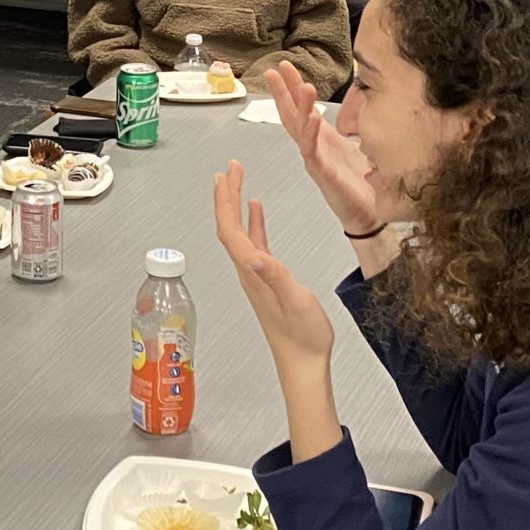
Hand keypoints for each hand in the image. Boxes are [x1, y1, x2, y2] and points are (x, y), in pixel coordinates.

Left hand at [213, 163, 344, 461]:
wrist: (304, 362)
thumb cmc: (302, 335)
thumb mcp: (294, 302)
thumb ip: (275, 277)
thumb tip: (255, 256)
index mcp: (251, 272)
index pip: (229, 230)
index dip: (225, 201)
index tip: (226, 175)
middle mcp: (248, 271)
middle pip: (229, 226)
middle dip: (227, 195)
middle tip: (231, 168)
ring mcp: (256, 274)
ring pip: (239, 232)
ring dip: (236, 205)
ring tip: (237, 181)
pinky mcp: (267, 279)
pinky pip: (254, 242)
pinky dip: (254, 223)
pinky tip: (257, 210)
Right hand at [261, 61, 380, 234]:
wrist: (369, 213)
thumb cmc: (362, 184)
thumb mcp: (358, 144)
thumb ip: (352, 125)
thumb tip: (361, 101)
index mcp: (321, 140)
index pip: (301, 109)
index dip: (291, 88)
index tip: (284, 69)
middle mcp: (314, 148)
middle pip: (292, 115)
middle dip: (283, 92)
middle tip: (274, 71)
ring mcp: (316, 161)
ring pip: (301, 130)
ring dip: (300, 107)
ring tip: (304, 86)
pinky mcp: (324, 174)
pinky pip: (313, 151)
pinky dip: (311, 134)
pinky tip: (312, 117)